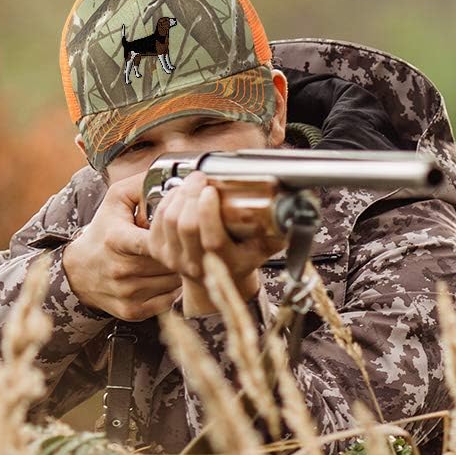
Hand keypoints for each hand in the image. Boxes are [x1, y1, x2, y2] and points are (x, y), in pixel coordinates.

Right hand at [62, 173, 181, 320]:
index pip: (154, 239)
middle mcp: (121, 270)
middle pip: (171, 260)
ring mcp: (127, 293)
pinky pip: (169, 299)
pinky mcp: (133, 312)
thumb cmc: (103, 232)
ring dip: (181, 268)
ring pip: (174, 281)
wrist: (78, 272)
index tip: (185, 224)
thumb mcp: (115, 201)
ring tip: (178, 256)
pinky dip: (174, 287)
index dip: (175, 232)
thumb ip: (142, 185)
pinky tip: (168, 275)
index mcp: (117, 240)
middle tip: (191, 240)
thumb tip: (177, 177)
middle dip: (184, 249)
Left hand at [146, 171, 287, 315]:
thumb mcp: (266, 246)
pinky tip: (179, 193)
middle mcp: (196, 265)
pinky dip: (166, 201)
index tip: (211, 189)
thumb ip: (280, 229)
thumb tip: (298, 207)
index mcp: (225, 264)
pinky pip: (157, 221)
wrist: (219, 276)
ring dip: (179, 194)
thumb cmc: (244, 255)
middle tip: (201, 178)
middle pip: (185, 226)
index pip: (210, 240)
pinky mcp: (158, 252)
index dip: (207, 213)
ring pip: (168, 220)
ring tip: (192, 182)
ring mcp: (174, 260)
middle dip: (191, 194)